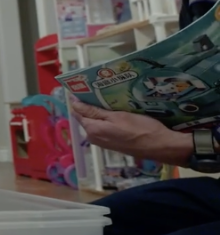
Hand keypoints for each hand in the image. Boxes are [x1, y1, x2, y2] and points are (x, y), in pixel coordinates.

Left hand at [69, 100, 191, 164]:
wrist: (159, 146)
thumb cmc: (140, 128)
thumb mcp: (116, 116)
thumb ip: (93, 111)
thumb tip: (74, 104)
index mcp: (92, 130)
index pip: (77, 112)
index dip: (77, 100)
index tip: (81, 88)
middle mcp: (93, 138)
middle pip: (86, 118)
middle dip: (88, 105)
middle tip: (96, 90)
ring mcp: (102, 142)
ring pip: (95, 123)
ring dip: (98, 112)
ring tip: (105, 98)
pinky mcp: (112, 144)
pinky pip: (103, 129)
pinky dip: (106, 120)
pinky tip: (114, 111)